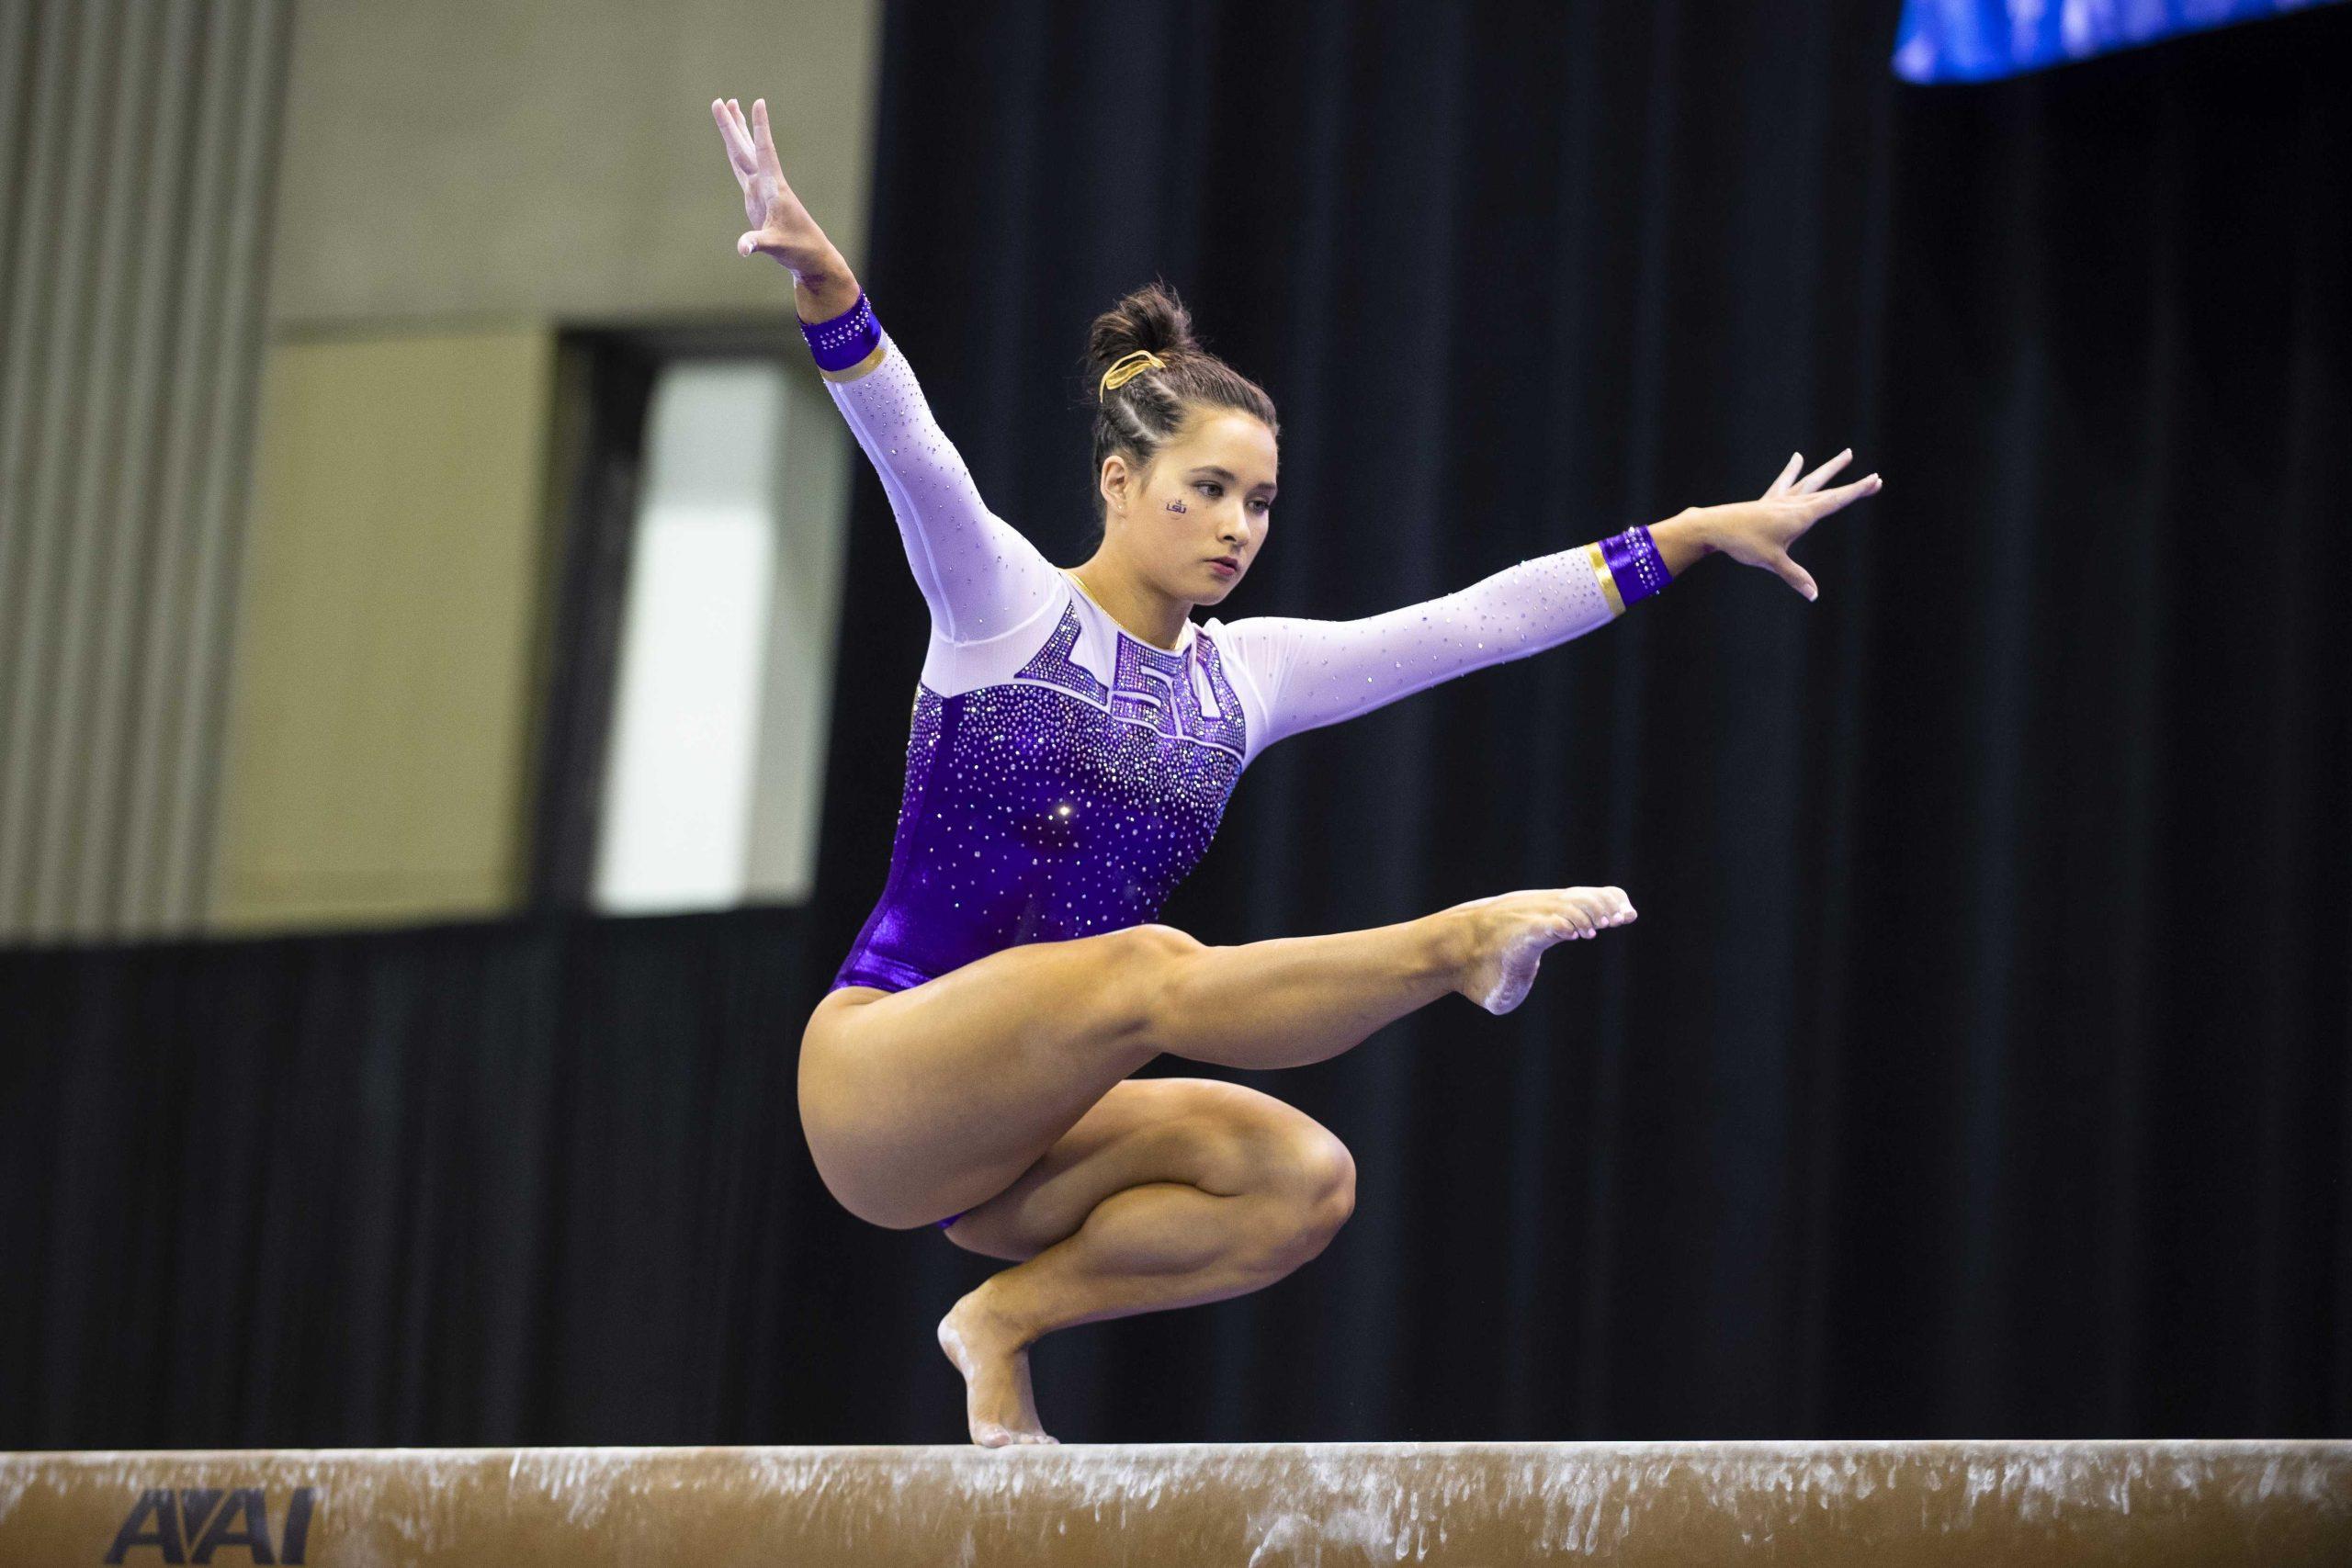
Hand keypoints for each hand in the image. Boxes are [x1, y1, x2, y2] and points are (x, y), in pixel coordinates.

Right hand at [710, 96, 832, 273]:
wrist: (809, 255)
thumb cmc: (797, 248)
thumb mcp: (776, 246)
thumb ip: (758, 243)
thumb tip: (742, 249)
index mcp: (774, 188)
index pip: (765, 151)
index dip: (761, 128)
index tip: (759, 102)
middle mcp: (767, 183)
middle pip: (746, 148)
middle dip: (733, 125)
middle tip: (721, 100)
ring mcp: (761, 189)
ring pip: (744, 154)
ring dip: (736, 131)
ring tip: (729, 105)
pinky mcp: (756, 197)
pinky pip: (742, 168)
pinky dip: (736, 153)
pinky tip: (733, 141)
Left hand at [1683, 450, 1882, 601]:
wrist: (1715, 527)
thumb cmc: (1744, 543)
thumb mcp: (1773, 562)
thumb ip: (1795, 577)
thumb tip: (1814, 595)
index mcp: (1800, 515)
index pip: (1835, 501)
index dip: (1856, 491)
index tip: (1876, 480)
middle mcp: (1793, 504)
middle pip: (1829, 491)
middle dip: (1852, 486)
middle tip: (1875, 478)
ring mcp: (1780, 500)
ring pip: (1811, 481)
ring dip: (1830, 469)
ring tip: (1847, 454)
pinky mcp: (1768, 501)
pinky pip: (1785, 483)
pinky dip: (1792, 471)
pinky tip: (1798, 458)